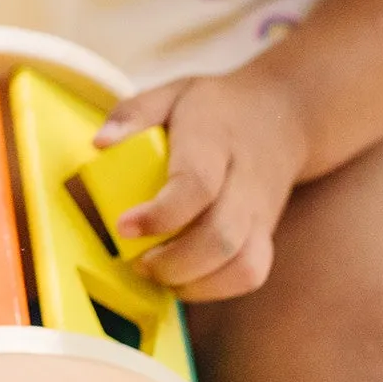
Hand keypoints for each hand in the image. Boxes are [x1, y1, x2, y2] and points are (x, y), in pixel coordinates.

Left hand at [94, 68, 310, 301]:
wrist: (282, 116)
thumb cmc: (215, 108)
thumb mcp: (171, 92)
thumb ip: (133, 113)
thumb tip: (100, 143)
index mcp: (216, 140)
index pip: (196, 185)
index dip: (160, 214)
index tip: (124, 227)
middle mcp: (244, 181)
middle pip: (220, 236)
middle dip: (172, 262)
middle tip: (136, 261)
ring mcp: (261, 212)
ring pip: (242, 264)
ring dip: (193, 282)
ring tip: (156, 273)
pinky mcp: (266, 233)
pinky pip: (251, 274)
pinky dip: (215, 288)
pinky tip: (183, 280)